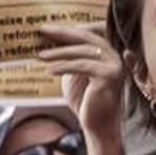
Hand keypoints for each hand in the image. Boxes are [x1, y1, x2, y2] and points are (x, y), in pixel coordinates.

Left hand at [36, 22, 125, 138]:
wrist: (98, 126)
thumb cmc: (85, 101)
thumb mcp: (73, 74)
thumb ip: (68, 58)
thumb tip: (46, 42)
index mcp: (107, 52)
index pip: (88, 32)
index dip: (68, 29)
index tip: (47, 27)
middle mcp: (114, 55)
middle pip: (86, 36)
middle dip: (62, 32)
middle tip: (42, 30)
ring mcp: (114, 65)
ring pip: (84, 50)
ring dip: (59, 52)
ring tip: (40, 56)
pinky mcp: (110, 76)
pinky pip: (83, 65)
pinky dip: (65, 66)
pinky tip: (50, 70)